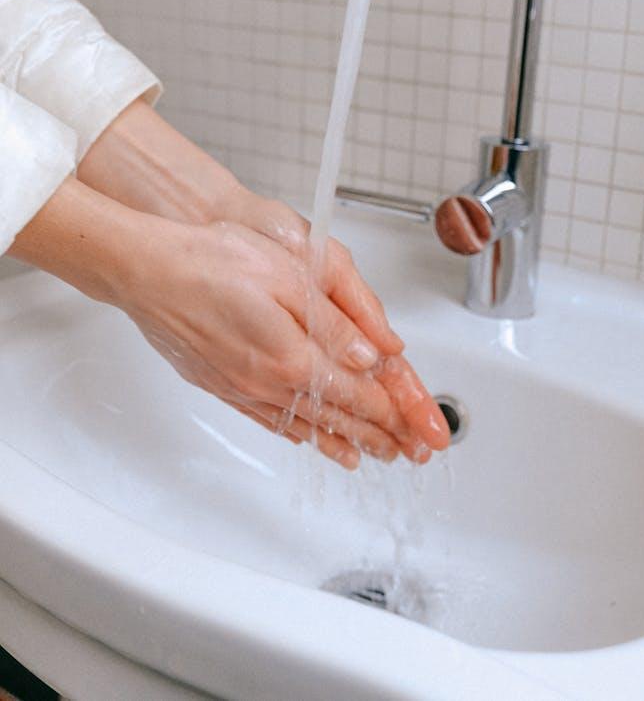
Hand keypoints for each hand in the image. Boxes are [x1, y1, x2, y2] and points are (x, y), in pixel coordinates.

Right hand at [117, 217, 441, 468]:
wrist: (147, 271)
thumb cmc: (213, 262)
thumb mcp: (288, 276)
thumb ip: (335, 322)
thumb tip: (373, 355)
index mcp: (293, 356)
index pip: (358, 394)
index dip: (394, 413)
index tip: (418, 429)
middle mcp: (268, 382)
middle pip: (336, 418)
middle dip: (377, 437)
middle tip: (406, 454)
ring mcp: (241, 388)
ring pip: (303, 425)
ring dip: (340, 443)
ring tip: (366, 459)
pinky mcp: (220, 384)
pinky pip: (269, 420)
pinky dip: (297, 434)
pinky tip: (306, 439)